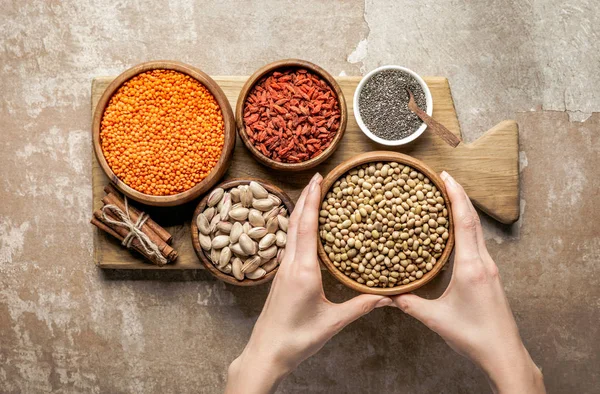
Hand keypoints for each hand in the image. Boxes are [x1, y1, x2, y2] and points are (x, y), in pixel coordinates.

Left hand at [226, 173, 390, 393]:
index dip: (313, 199)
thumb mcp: (333, 322)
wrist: (266, 353)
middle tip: (319, 178)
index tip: (319, 178)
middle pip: (296, 221)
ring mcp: (282, 269)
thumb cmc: (297, 339)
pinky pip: (290, 244)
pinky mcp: (280, 277)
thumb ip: (361, 306)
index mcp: (303, 270)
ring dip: (301, 210)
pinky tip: (305, 229)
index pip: (308, 225)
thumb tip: (389, 296)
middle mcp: (290, 264)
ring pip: (290, 231)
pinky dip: (298, 228)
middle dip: (307, 197)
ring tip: (313, 196)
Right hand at [393, 171, 544, 393]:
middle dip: (459, 195)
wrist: (503, 352)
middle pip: (473, 219)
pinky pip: (478, 242)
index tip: (445, 177)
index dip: (456, 196)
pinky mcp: (490, 274)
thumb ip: (409, 304)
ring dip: (464, 210)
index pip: (464, 222)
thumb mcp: (435, 319)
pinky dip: (467, 227)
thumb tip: (386, 294)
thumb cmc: (473, 336)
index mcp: (471, 267)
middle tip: (443, 178)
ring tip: (447, 197)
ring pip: (477, 230)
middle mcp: (483, 262)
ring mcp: (489, 267)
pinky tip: (455, 229)